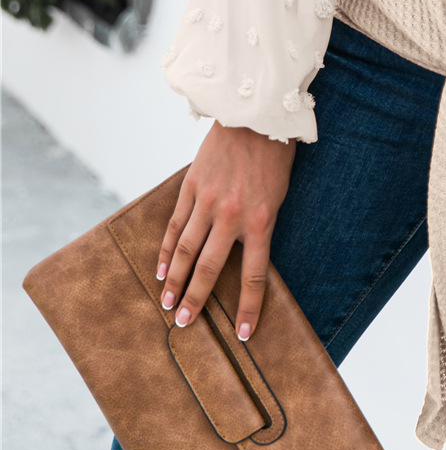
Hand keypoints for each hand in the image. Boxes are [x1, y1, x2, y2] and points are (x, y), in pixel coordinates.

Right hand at [156, 121, 298, 340]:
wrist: (255, 114)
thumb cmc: (274, 155)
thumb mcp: (279, 194)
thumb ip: (261, 224)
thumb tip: (246, 255)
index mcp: (262, 219)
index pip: (254, 275)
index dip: (249, 307)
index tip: (244, 334)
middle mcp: (232, 214)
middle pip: (210, 268)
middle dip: (196, 299)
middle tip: (183, 323)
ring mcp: (208, 200)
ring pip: (187, 250)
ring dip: (175, 279)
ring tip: (166, 302)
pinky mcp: (192, 186)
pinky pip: (176, 224)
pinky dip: (168, 248)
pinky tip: (162, 267)